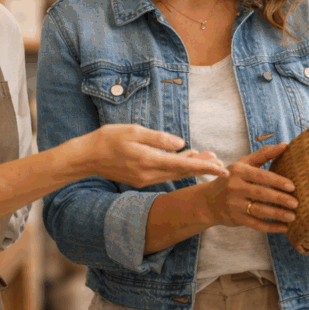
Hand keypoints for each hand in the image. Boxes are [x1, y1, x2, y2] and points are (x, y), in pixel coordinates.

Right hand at [74, 124, 229, 187]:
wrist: (86, 157)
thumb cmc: (108, 139)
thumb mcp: (134, 131)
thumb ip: (159, 138)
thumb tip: (182, 143)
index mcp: (148, 160)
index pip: (183, 164)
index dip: (205, 166)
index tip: (222, 169)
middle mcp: (149, 174)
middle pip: (182, 172)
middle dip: (202, 167)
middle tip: (220, 164)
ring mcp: (144, 179)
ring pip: (174, 174)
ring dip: (190, 167)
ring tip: (207, 159)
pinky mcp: (140, 179)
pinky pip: (164, 174)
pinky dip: (177, 168)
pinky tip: (184, 159)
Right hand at [199, 143, 295, 232]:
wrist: (209, 201)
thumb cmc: (232, 178)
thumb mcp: (244, 164)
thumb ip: (264, 154)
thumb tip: (286, 145)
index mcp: (238, 171)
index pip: (260, 175)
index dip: (277, 181)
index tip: (292, 186)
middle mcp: (234, 186)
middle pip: (261, 193)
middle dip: (280, 199)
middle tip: (296, 203)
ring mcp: (234, 204)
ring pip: (259, 210)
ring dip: (277, 214)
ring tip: (292, 217)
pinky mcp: (235, 218)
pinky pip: (255, 224)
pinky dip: (270, 227)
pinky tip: (284, 227)